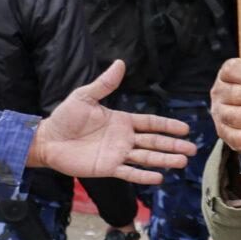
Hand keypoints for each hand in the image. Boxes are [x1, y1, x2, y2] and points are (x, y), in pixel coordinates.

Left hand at [26, 61, 191, 184]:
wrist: (47, 139)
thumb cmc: (65, 117)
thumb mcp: (85, 96)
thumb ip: (105, 84)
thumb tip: (120, 62)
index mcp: (122, 121)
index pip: (151, 123)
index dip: (168, 126)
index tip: (185, 129)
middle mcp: (123, 139)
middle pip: (154, 142)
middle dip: (173, 145)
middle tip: (193, 150)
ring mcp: (117, 154)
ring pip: (146, 158)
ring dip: (164, 160)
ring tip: (182, 162)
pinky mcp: (107, 168)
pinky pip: (129, 173)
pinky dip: (143, 176)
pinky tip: (159, 177)